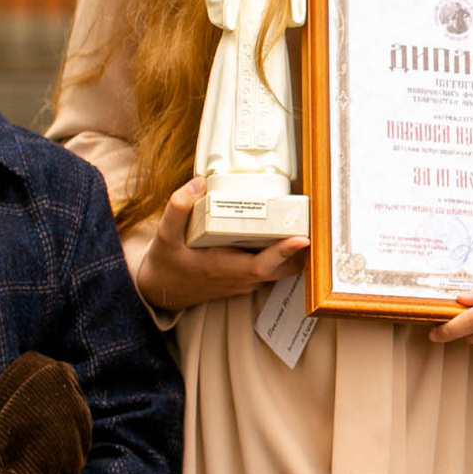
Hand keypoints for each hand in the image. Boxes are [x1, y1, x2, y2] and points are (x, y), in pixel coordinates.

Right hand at [133, 177, 306, 311]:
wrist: (160, 291)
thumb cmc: (165, 264)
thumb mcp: (164, 236)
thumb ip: (178, 209)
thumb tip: (199, 182)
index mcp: (223, 269)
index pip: (261, 265)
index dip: (283, 253)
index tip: (301, 238)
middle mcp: (240, 278)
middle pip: (282, 268)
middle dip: (300, 249)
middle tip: (312, 220)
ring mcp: (245, 282)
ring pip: (280, 270)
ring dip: (294, 251)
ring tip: (304, 221)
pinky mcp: (245, 280)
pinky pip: (272, 269)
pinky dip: (283, 254)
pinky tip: (284, 232)